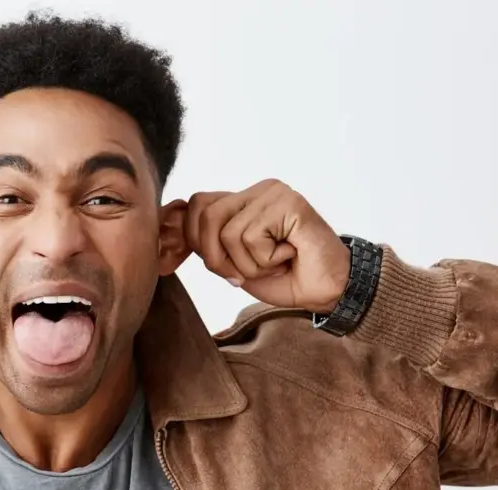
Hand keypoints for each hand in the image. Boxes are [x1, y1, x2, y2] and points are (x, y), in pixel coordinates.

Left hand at [185, 179, 350, 313]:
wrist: (327, 290)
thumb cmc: (284, 277)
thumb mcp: (233, 265)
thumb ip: (208, 246)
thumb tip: (171, 232)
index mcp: (242, 200)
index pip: (196, 205)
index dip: (195, 240)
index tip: (221, 268)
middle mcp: (257, 191)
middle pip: (205, 216)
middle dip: (218, 258)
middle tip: (247, 273)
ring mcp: (274, 193)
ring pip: (228, 233)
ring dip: (248, 264)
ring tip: (274, 262)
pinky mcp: (290, 203)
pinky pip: (252, 237)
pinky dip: (266, 260)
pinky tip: (289, 255)